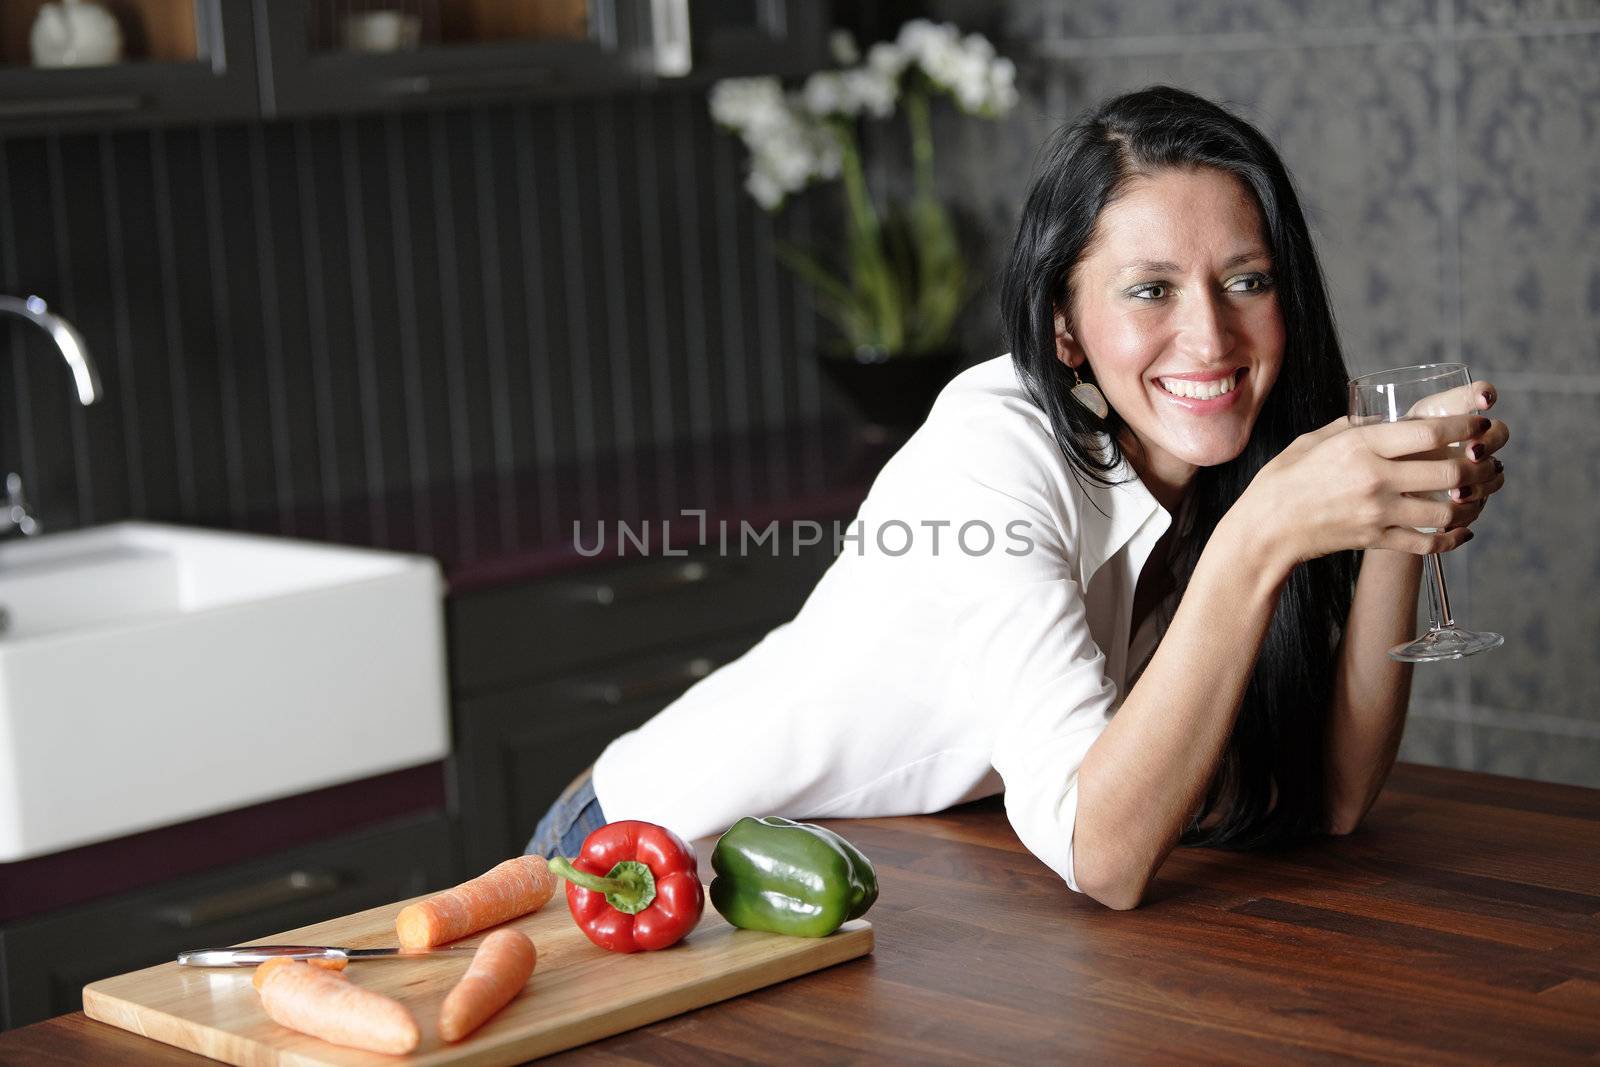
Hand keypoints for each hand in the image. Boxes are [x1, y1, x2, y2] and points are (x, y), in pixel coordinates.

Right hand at [1237, 380, 1508, 570]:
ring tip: (1478, 495)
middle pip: (1449, 470)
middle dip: (1478, 465)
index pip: (1429, 431)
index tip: (1478, 423)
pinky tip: (1461, 530)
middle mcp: (1374, 478)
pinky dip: (1451, 538)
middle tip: (1487, 460)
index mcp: (1360, 446)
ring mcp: (1377, 512)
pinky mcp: (1374, 539)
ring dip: (1471, 503)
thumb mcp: (1312, 440)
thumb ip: (1351, 429)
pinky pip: (1426, 543)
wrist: (1264, 529)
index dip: (1464, 426)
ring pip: (1446, 510)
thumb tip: (1382, 421)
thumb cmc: (1282, 480)